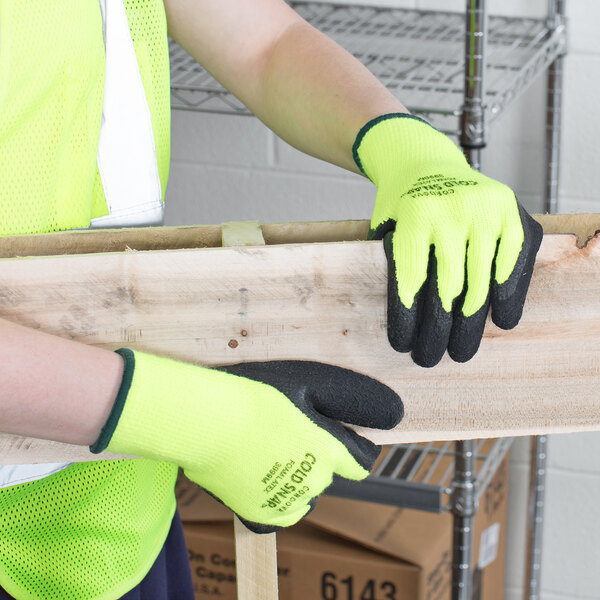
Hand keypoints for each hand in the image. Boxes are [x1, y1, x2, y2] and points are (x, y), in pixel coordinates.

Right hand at [91, 350, 402, 532]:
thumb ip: (354, 399)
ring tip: (268, 450)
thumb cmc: (256, 394)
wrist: (206, 419)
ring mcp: (286, 502)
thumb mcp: (311, 382)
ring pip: (304, 493)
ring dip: (296, 477)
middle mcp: (315, 482)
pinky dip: (275, 499)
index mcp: (330, 451)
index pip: (361, 461)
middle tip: (288, 432)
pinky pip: (279, 514)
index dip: (352, 447)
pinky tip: (259, 474)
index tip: (332, 433)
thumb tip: (396, 413)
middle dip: (318, 457)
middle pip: (329, 475)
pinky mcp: (259, 515)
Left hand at [353, 114, 542, 367]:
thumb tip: (403, 323)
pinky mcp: (512, 212)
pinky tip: (502, 320)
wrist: (423, 160)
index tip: (402, 347)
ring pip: (482, 283)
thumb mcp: (382, 229)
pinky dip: (511, 295)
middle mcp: (452, 213)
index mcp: (414, 219)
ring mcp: (487, 212)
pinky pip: (515, 263)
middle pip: (447, 290)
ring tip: (461, 351)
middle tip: (431, 358)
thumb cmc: (398, 204)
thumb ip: (390, 265)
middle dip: (438, 333)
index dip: (407, 320)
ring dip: (472, 325)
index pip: (410, 282)